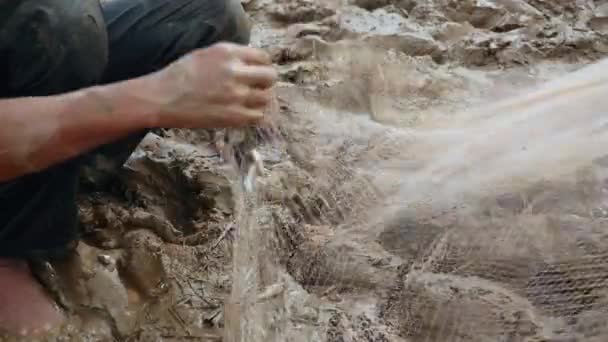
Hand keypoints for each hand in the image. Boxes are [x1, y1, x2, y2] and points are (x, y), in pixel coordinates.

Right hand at [149, 42, 277, 127]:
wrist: (162, 98)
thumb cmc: (180, 75)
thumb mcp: (205, 54)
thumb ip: (231, 57)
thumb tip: (251, 64)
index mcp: (228, 53)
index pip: (263, 57)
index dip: (263, 66)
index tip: (258, 72)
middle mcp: (235, 72)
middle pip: (270, 77)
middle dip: (265, 82)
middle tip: (256, 87)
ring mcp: (236, 95)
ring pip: (266, 98)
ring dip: (260, 99)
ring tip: (248, 101)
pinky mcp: (234, 116)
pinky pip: (258, 116)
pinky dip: (254, 115)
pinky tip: (243, 113)